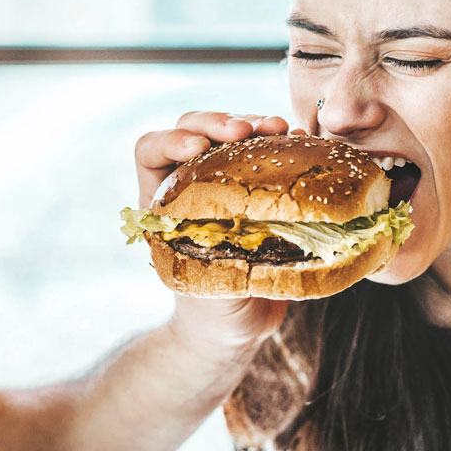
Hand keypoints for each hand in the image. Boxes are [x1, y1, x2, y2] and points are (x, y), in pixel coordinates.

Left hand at [133, 110, 291, 356]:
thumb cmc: (212, 311)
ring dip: (254, 124)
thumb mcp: (206, 287)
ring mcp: (226, 180)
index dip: (170, 141)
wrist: (238, 328)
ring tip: (281, 128)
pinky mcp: (260, 186)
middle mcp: (190, 183)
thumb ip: (216, 256)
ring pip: (231, 133)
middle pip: (193, 129)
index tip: (196, 147)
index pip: (150, 151)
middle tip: (246, 130)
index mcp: (162, 202)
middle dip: (218, 123)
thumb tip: (245, 229)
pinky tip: (300, 140)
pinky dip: (281, 142)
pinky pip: (266, 150)